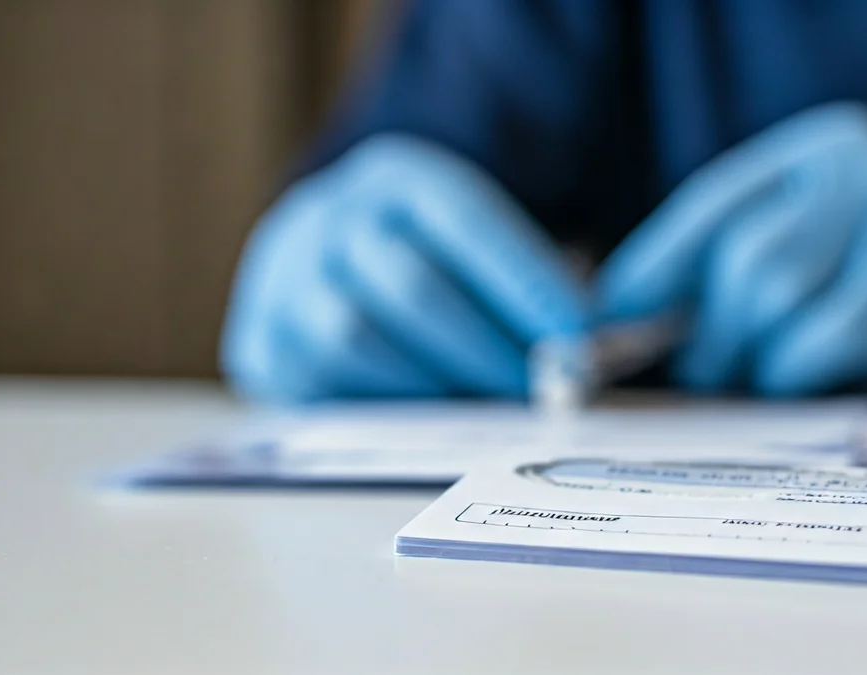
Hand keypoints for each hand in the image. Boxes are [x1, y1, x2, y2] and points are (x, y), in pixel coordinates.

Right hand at [220, 135, 586, 401]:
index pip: (468, 220)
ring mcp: (283, 278)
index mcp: (400, 178)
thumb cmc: (433, 262)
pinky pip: (320, 386)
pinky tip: (424, 409)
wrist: (324, 259)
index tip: (581, 333)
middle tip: (543, 391)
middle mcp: (331, 216)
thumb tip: (608, 335)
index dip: (527, 281)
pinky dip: (383, 405)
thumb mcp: (481, 243)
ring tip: (487, 404)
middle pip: (413, 287)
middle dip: (488, 349)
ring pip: (359, 340)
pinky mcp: (258, 342)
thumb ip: (540, 283)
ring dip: (436, 383)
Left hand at [596, 103, 866, 398]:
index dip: (653, 263)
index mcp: (818, 151)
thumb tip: (624, 312)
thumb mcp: (814, 246)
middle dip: (708, 326)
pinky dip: (786, 372)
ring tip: (754, 369)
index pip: (712, 204)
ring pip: (769, 295)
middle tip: (702, 366)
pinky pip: (810, 343)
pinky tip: (798, 376)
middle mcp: (857, 172)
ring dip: (746, 353)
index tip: (607, 312)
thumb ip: (735, 262)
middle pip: (741, 255)